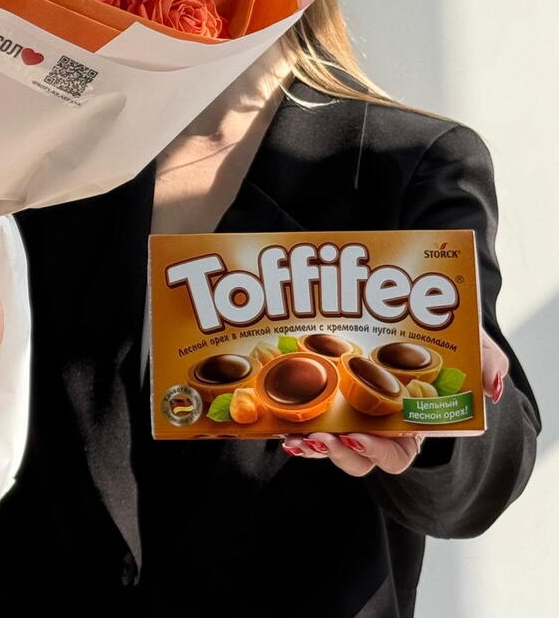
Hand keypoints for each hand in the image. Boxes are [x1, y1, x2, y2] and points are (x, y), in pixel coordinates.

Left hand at [283, 326, 509, 473]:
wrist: (414, 311)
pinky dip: (289, 415)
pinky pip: (303, 412)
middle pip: (353, 454)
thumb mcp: (472, 343)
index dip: (376, 451)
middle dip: (335, 451)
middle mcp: (377, 425)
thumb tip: (490, 387)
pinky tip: (275, 413)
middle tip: (320, 437)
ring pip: (325, 438)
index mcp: (412, 424)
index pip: (394, 455)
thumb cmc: (444, 338)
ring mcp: (347, 410)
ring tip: (294, 431)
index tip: (357, 436)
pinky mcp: (322, 392)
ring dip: (308, 439)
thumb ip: (486, 359)